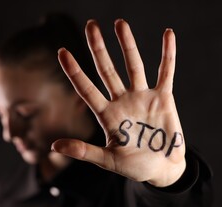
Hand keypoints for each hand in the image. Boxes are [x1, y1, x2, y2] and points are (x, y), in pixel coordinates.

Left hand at [53, 19, 185, 186]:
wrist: (162, 169)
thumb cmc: (135, 166)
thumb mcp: (108, 160)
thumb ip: (84, 152)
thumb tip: (54, 146)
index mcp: (107, 115)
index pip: (86, 88)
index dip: (74, 71)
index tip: (61, 51)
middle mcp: (122, 101)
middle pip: (107, 70)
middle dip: (99, 48)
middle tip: (90, 25)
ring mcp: (142, 97)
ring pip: (133, 65)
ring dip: (127, 44)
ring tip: (120, 23)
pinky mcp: (163, 97)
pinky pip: (166, 71)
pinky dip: (168, 54)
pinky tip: (168, 35)